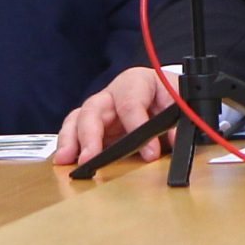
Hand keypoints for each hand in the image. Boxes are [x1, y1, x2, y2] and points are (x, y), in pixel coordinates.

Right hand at [51, 67, 173, 165]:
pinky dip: (68, 147)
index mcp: (136, 82)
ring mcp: (99, 111)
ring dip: (71, 140)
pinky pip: (73, 133)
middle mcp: (111, 95)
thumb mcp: (179, 103)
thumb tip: (172, 139)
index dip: (137, 126)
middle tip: (91, 157)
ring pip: (77, 119)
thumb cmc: (168, 97)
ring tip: (66, 160)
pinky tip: (65, 162)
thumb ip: (178, 121)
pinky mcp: (92, 128)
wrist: (164, 97)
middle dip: (90, 134)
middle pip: (94, 109)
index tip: (150, 153)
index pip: (130, 102)